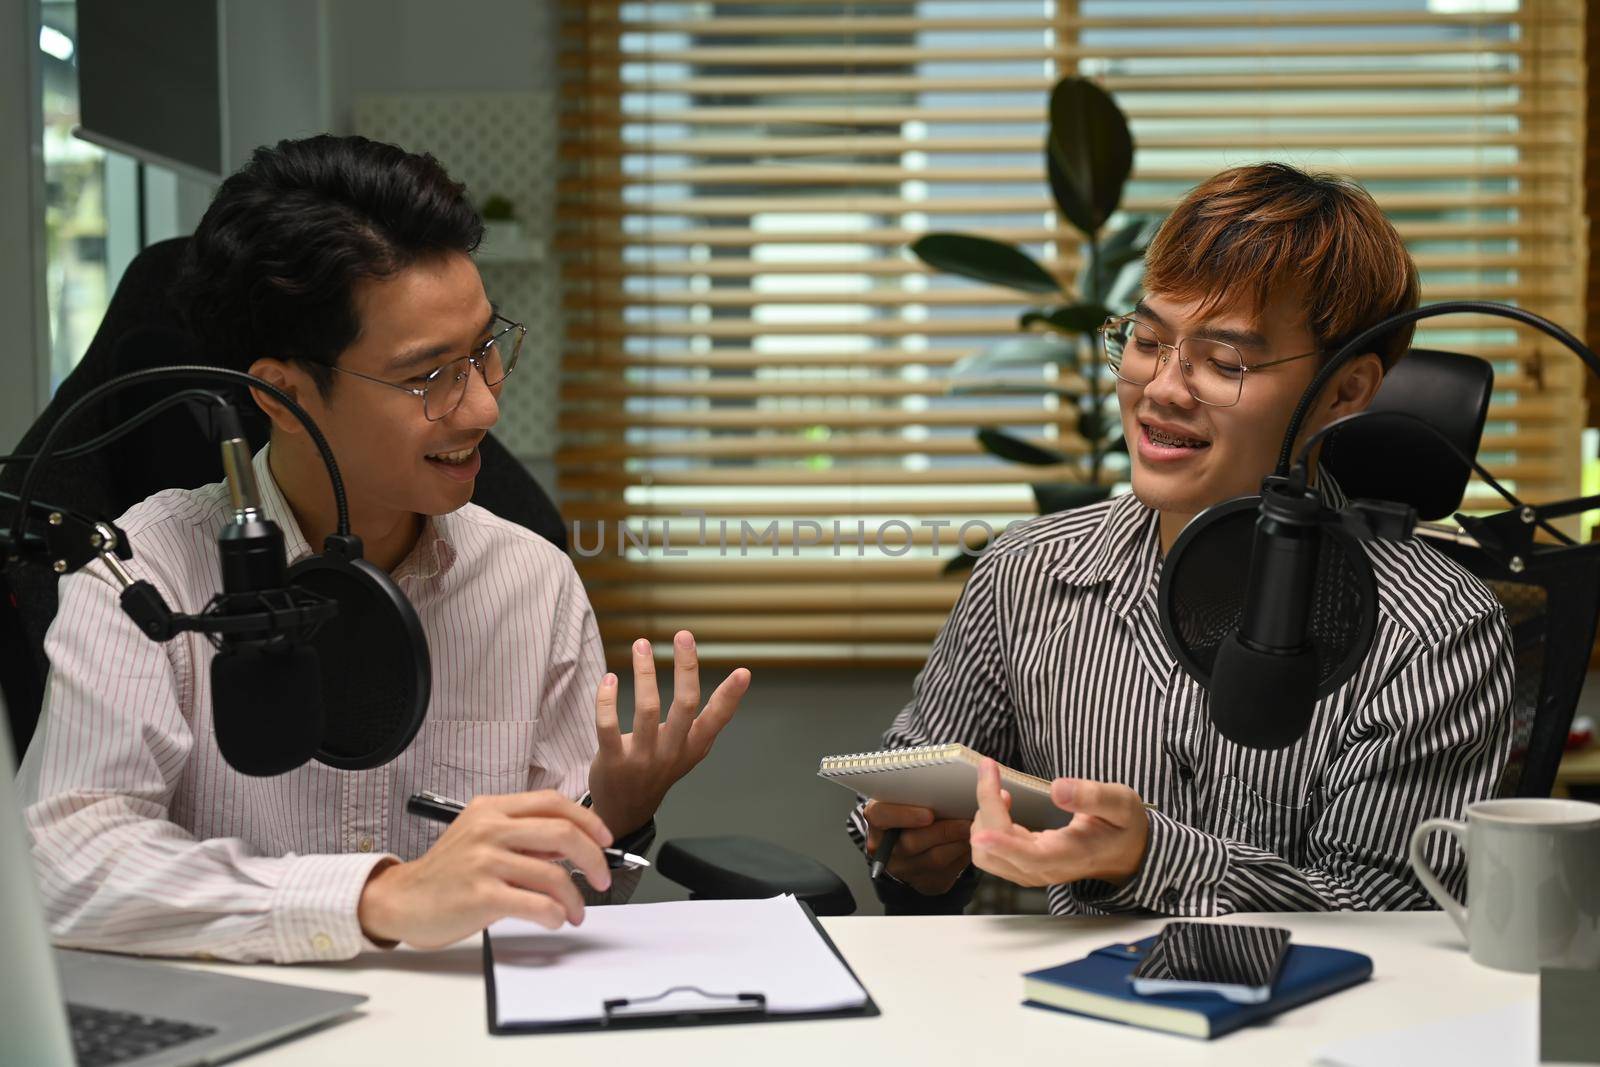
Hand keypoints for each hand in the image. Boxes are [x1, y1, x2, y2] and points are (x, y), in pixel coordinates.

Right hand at [357, 791, 613, 948]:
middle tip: (602, 879)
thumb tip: (573, 844)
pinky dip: (555, 915)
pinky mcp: (480, 895)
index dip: (588, 820)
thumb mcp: (482, 838)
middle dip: (594, 858)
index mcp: (492, 809)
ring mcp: (484, 861)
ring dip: (574, 898)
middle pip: (562, 832)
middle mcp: (488, 828)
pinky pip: (536, 904)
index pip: (553, 802)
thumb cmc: (447, 873)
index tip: (605, 840)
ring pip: (553, 874)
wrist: (403, 901)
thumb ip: (524, 836)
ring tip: (575, 912)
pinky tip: (553, 920)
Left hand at [587, 631, 750, 837]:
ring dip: (645, 673)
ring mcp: (642, 759)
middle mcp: (671, 753)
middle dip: (686, 668)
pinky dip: (607, 700)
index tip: (744, 672)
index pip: (717, 719)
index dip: (731, 696)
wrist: (625, 812)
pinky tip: (610, 678)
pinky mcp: (612, 762)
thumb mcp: (688, 753)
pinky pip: (608, 727)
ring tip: (642, 644)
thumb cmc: (658, 771)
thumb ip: (704, 725)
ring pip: (646, 709)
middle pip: (684, 705)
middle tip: (684, 635)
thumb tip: (737, 688)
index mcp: (693, 747)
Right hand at [862, 799, 971, 895]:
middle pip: (912, 842)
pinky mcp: (926, 883)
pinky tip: (972, 843)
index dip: (904, 815)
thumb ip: (918, 792)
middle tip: (967, 821)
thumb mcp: (906, 798)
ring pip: (934, 859)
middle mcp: (887, 849)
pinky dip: (963, 855)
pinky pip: (948, 872)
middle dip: (944, 830)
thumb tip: (948, 786)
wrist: (910, 845)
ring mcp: (905, 870)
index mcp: (878, 821)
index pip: (880, 816)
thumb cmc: (911, 812)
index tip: (928, 814)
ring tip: (975, 829)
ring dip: (958, 843)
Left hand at [968, 759, 1149, 888]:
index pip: (1027, 857)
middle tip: (992, 771)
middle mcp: (1044, 869)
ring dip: (984, 820)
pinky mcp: (1024, 865)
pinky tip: (1005, 804)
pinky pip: (991, 853)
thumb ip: (1093, 796)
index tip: (982, 829)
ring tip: (1002, 792)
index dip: (1002, 844)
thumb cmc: (1123, 827)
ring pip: (986, 856)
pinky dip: (988, 827)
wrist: (1128, 853)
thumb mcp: (1120, 804)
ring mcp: (1031, 871)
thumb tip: (1058, 789)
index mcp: (1068, 856)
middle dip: (986, 808)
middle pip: (994, 851)